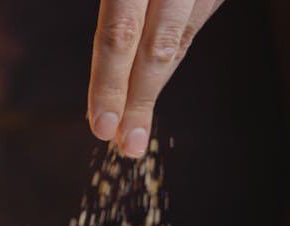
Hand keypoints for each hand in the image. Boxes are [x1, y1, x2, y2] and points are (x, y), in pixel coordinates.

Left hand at [87, 0, 223, 156]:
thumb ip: (111, 16)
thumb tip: (99, 73)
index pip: (119, 36)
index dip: (109, 85)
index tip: (103, 127)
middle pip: (155, 49)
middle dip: (139, 102)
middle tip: (128, 145)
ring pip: (178, 41)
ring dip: (155, 87)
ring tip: (137, 128)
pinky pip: (190, 25)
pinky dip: (169, 57)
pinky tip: (151, 81)